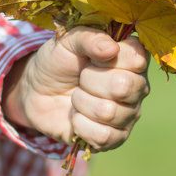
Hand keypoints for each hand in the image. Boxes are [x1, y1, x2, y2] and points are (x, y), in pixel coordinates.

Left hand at [3, 27, 149, 151]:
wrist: (38, 90)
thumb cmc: (59, 60)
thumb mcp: (68, 40)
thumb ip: (89, 38)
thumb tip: (112, 49)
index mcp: (131, 57)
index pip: (136, 58)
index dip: (108, 58)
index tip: (91, 57)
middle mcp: (137, 85)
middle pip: (124, 87)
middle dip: (90, 81)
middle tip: (81, 78)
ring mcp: (129, 113)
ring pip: (110, 112)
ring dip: (82, 102)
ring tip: (77, 96)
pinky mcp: (116, 138)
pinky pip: (103, 136)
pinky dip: (81, 125)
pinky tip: (77, 117)